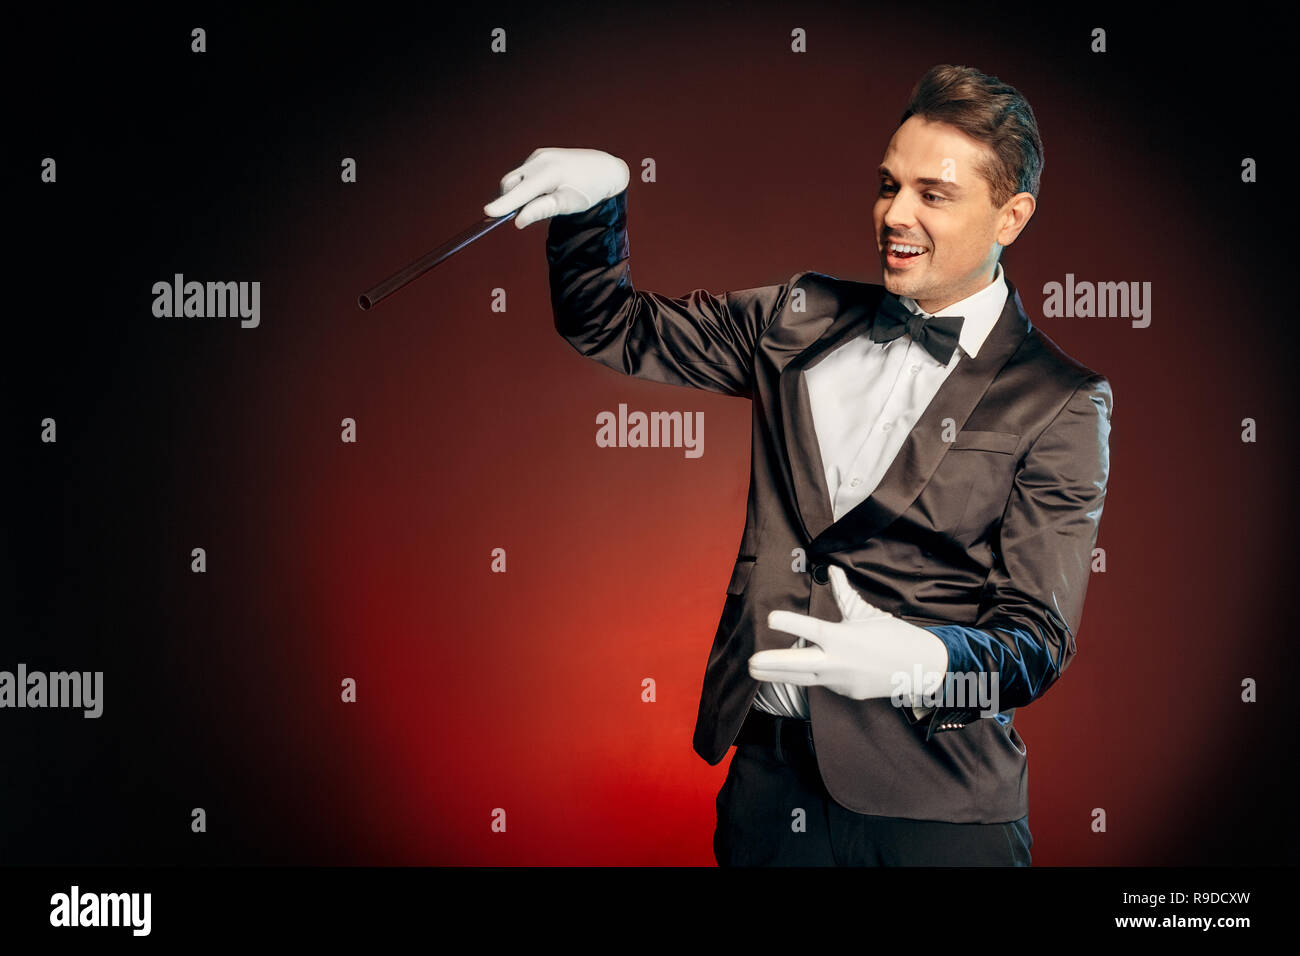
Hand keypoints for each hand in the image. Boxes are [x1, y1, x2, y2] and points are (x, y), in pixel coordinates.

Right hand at [483, 147, 629, 227]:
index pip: (520, 191)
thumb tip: (518, 220)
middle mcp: (540, 159)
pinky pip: (524, 173)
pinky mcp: (540, 155)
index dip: (504, 204)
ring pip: (516, 178)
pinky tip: (545, 190)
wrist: (604, 168)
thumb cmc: (589, 190)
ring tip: (545, 200)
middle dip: (510, 200)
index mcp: (549, 172)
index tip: (488, 212)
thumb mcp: (569, 204)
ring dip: (519, 193)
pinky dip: (526, 186)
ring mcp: (539, 155)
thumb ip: (542, 210)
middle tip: (524, 215)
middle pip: (511, 183)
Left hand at [748, 566, 948, 702]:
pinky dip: (813, 675)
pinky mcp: (848, 693)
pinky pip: (824, 683)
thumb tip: (833, 571)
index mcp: (844, 637)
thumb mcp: (867, 613)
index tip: (770, 618)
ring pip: (804, 678)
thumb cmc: (894, 635)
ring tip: (755, 670)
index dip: (790, 623)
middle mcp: (840, 661)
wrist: (923, 667)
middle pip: (800, 664)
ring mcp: (843, 681)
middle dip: (773, 663)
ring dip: (778, 675)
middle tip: (751, 661)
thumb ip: (844, 595)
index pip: (812, 629)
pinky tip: (802, 671)